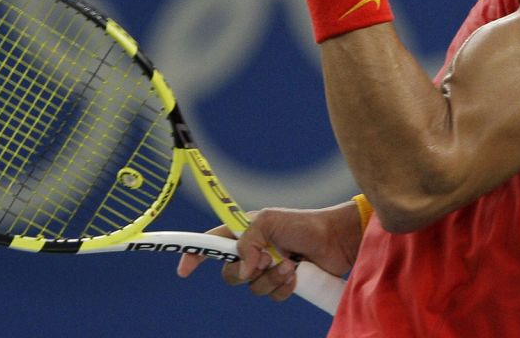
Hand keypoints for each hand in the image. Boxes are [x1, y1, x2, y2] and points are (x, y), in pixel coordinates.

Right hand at [176, 203, 362, 301]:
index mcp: (243, 232)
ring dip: (271, 279)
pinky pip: (272, 296)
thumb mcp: (269, 222)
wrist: (335, 240)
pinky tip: (297, 274)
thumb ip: (248, 243)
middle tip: (268, 258)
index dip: (195, 255)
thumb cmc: (302, 223)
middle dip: (247, 271)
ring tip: (290, 264)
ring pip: (252, 288)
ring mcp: (267, 269)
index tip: (184, 271)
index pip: (211, 244)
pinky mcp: (283, 284)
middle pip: (230, 274)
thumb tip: (244, 270)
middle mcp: (252, 252)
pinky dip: (283, 288)